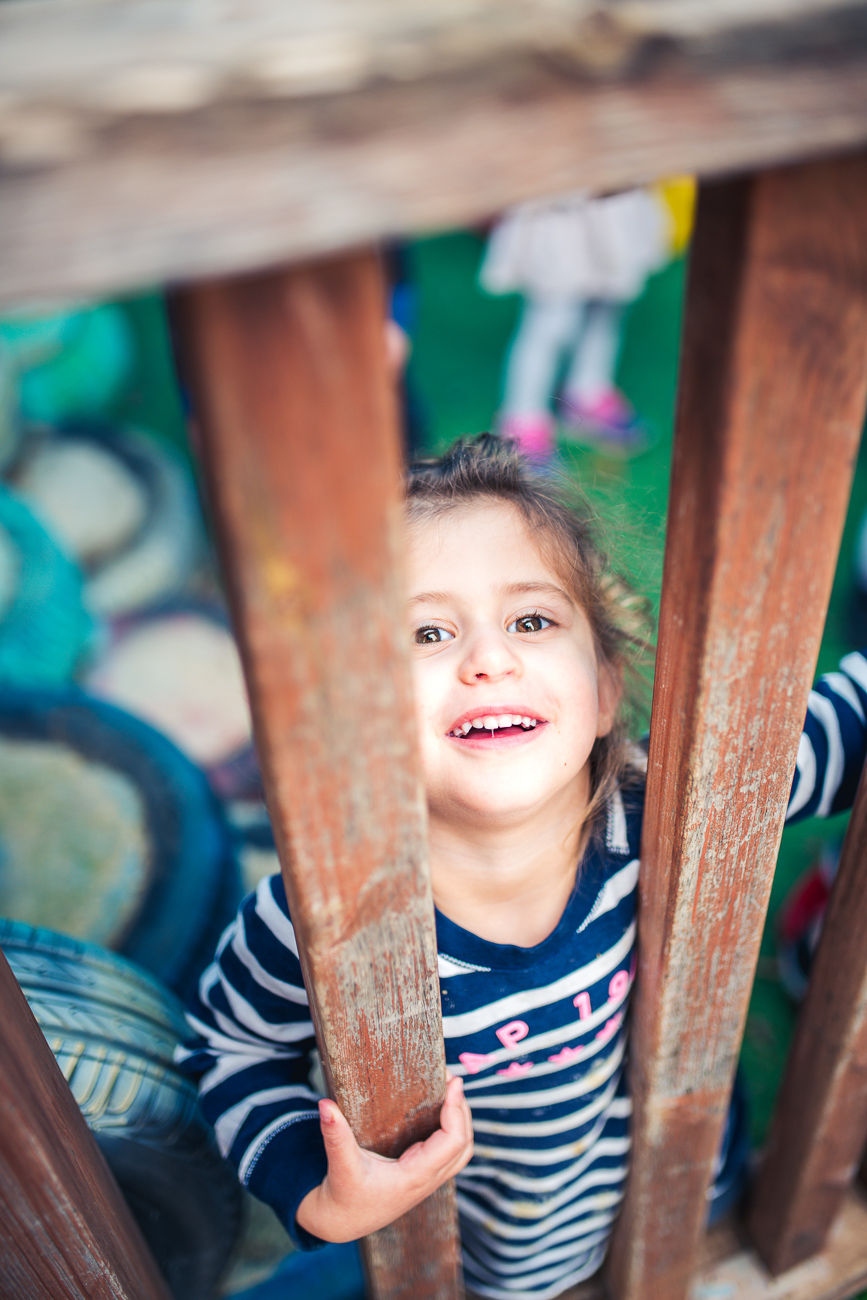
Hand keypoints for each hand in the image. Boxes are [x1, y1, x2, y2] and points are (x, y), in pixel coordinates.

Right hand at [296, 1075, 472, 1241]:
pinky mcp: (422, 1177)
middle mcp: (426, 1180)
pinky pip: (450, 1154)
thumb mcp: (340, 1165)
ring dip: (462, 1121)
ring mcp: (427, 1181)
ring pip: (461, 1152)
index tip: (452, 1083)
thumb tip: (325, 1104)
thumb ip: (335, 1135)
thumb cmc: (343, 1196)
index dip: (456, 1110)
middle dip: (463, 1111)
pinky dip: (453, 1131)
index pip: (452, 1142)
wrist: (341, 1222)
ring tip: (450, 1092)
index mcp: (414, 1177)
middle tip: (451, 1080)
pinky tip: (440, 1111)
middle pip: (464, 1145)